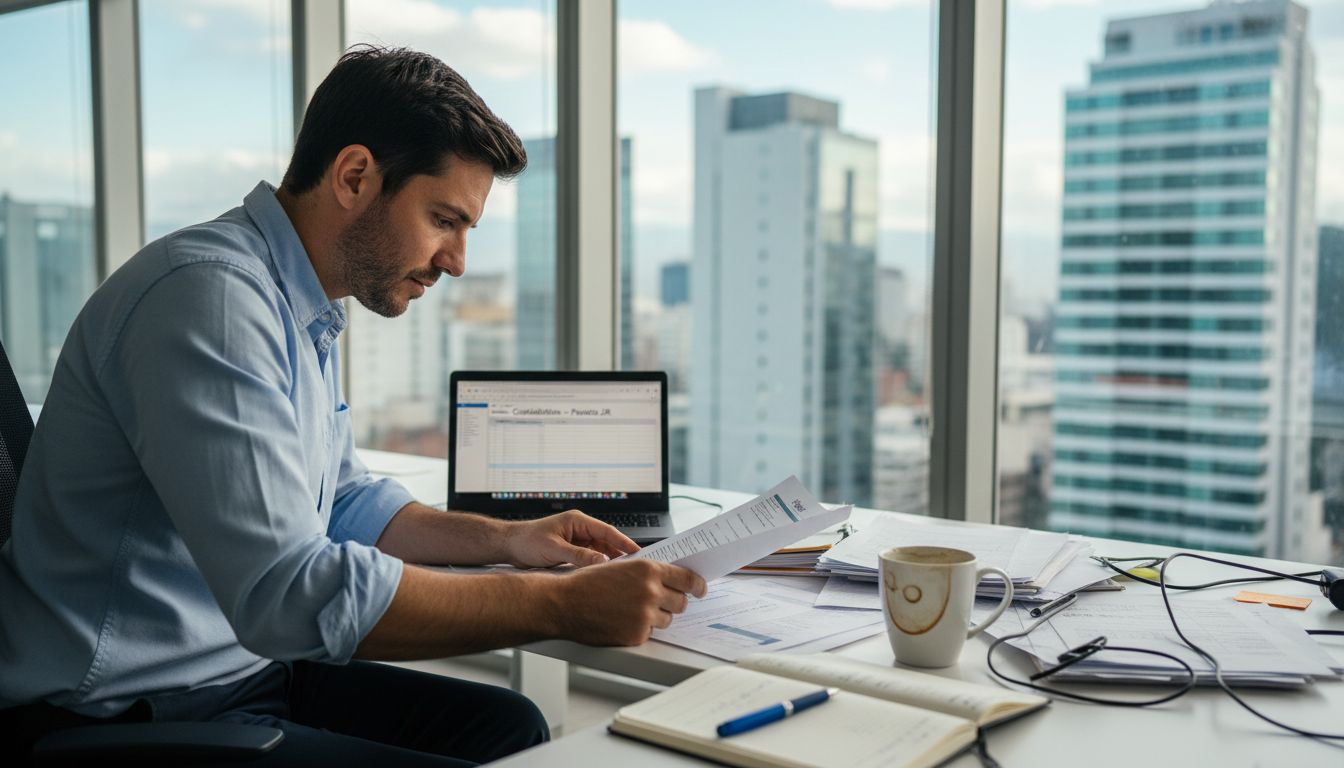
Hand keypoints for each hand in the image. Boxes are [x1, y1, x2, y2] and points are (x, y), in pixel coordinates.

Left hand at [505, 510, 639, 568]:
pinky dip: (597, 565)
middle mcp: (578, 529)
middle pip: (606, 541)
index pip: (607, 531)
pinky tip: (604, 575)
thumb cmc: (527, 542)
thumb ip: (578, 555)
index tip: (638, 552)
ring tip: (623, 573)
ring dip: (609, 560)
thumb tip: (602, 561)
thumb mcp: (554, 550)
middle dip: (620, 553)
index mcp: (577, 521)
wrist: (509, 546)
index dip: (623, 541)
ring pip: (599, 550)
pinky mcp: (571, 550)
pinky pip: (590, 557)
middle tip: (635, 566)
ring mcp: (575, 540)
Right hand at [550, 559, 707, 645]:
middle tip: (659, 601)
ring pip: (667, 620)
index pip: (688, 579)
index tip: (700, 589)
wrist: (563, 603)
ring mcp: (645, 615)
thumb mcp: (620, 566)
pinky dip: (640, 629)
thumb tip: (668, 575)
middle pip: (681, 602)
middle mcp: (650, 591)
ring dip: (656, 616)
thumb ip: (646, 571)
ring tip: (632, 611)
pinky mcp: (636, 635)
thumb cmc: (586, 583)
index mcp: (648, 570)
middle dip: (673, 602)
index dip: (697, 585)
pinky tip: (621, 621)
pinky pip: (649, 633)